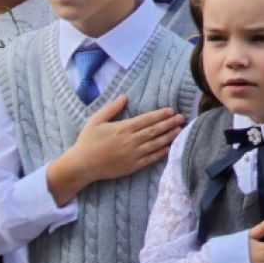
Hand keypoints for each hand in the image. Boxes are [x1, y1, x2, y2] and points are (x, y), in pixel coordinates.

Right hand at [52, 95, 183, 196]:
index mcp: (123, 128)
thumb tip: (124, 96)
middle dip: (169, 124)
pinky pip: (150, 158)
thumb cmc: (87, 141)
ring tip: (179, 130)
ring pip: (155, 144)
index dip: (160, 115)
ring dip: (169, 137)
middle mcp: (130, 141)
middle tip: (182, 118)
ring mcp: (133, 154)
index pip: (147, 120)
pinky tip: (169, 147)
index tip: (171, 111)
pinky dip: (161, 152)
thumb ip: (111, 108)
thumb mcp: (96, 120)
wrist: (81, 165)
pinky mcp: (132, 166)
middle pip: (154, 131)